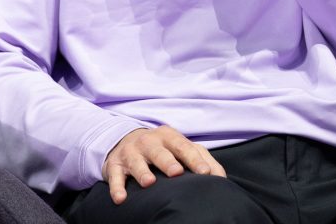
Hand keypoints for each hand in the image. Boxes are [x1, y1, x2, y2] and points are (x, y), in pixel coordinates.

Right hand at [102, 125, 226, 203]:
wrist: (125, 141)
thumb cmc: (162, 149)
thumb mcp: (181, 148)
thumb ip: (202, 159)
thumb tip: (221, 178)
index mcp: (169, 137)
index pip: (184, 147)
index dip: (195, 160)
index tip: (205, 173)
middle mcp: (149, 142)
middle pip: (160, 152)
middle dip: (168, 162)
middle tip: (177, 172)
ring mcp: (131, 152)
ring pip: (136, 162)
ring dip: (142, 172)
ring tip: (149, 183)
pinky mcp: (115, 165)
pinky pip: (115, 176)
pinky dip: (117, 187)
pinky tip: (121, 198)